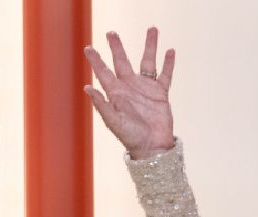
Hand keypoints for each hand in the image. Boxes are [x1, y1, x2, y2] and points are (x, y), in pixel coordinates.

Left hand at [84, 27, 175, 159]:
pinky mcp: (160, 93)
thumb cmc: (130, 137)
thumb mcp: (113, 121)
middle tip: (111, 33)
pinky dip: (168, 63)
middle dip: (117, 47)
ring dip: (149, 46)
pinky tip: (170, 51)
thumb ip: (101, 104)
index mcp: (116, 94)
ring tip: (152, 29)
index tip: (89, 48)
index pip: (103, 72)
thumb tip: (88, 87)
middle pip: (122, 62)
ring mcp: (145, 89)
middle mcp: (130, 88)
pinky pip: (165, 74)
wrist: (152, 147)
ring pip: (147, 62)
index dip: (96, 60)